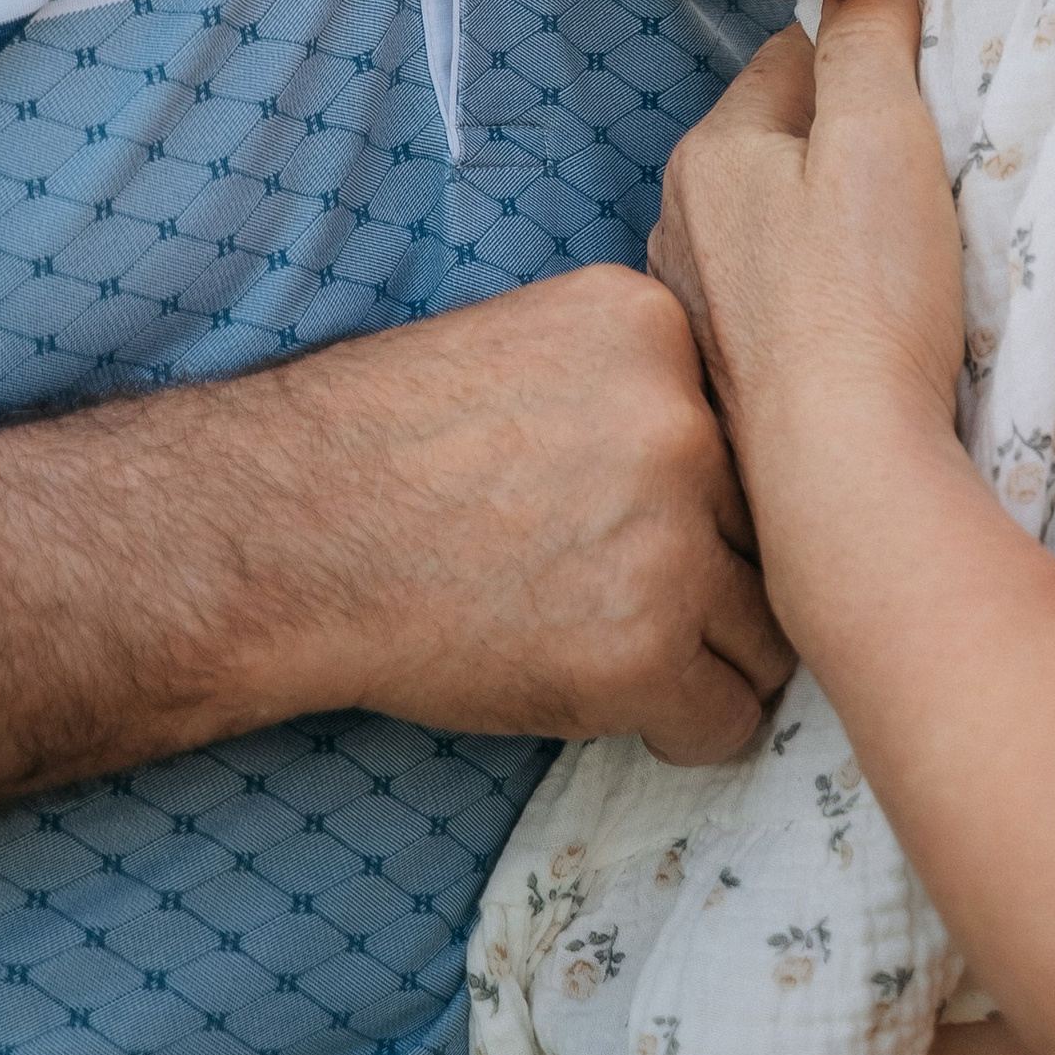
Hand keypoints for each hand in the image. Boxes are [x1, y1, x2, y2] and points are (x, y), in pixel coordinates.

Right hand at [295, 261, 792, 762]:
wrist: (285, 533)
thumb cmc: (388, 447)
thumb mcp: (534, 345)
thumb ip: (642, 380)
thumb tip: (746, 450)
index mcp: (656, 326)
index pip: (748, 424)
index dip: (709, 485)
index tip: (650, 519)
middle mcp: (683, 419)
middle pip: (768, 520)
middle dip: (720, 568)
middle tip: (646, 598)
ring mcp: (672, 533)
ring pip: (765, 623)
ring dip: (713, 653)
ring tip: (633, 653)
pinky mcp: (644, 644)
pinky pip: (728, 714)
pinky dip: (687, 727)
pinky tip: (630, 710)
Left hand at [651, 0, 967, 630]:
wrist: (844, 473)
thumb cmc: (865, 297)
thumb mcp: (882, 135)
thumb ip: (870, 39)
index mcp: (711, 153)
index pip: (792, 58)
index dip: (865, 64)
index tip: (920, 98)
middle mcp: (682, 223)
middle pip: (782, 143)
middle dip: (845, 148)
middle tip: (920, 180)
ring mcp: (699, 306)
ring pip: (780, 222)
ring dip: (832, 225)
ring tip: (900, 258)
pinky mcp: (732, 373)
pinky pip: (781, 296)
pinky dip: (822, 295)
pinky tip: (868, 322)